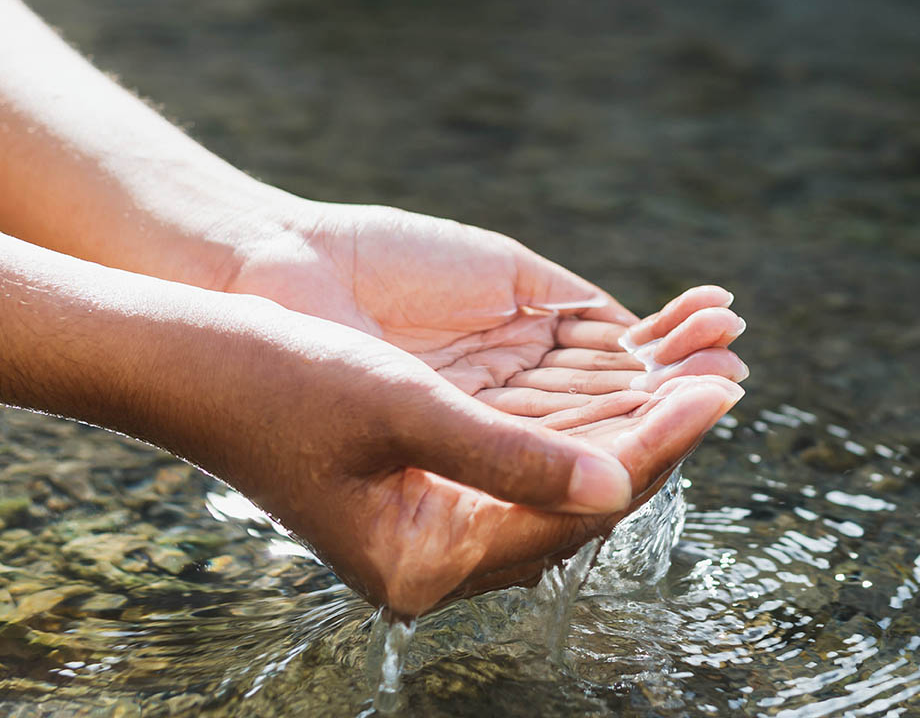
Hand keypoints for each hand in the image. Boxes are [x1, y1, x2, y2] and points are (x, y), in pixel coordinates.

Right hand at [159, 277, 744, 616]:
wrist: (193, 355)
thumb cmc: (278, 380)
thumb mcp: (399, 410)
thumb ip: (509, 457)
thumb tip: (620, 487)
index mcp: (425, 563)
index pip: (571, 512)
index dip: (650, 450)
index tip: (714, 394)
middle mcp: (440, 547)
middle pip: (579, 495)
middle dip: (655, 433)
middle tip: (726, 376)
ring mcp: (439, 505)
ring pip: (563, 466)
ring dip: (630, 414)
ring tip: (702, 361)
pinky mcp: (435, 463)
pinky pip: (531, 439)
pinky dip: (584, 402)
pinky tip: (633, 360)